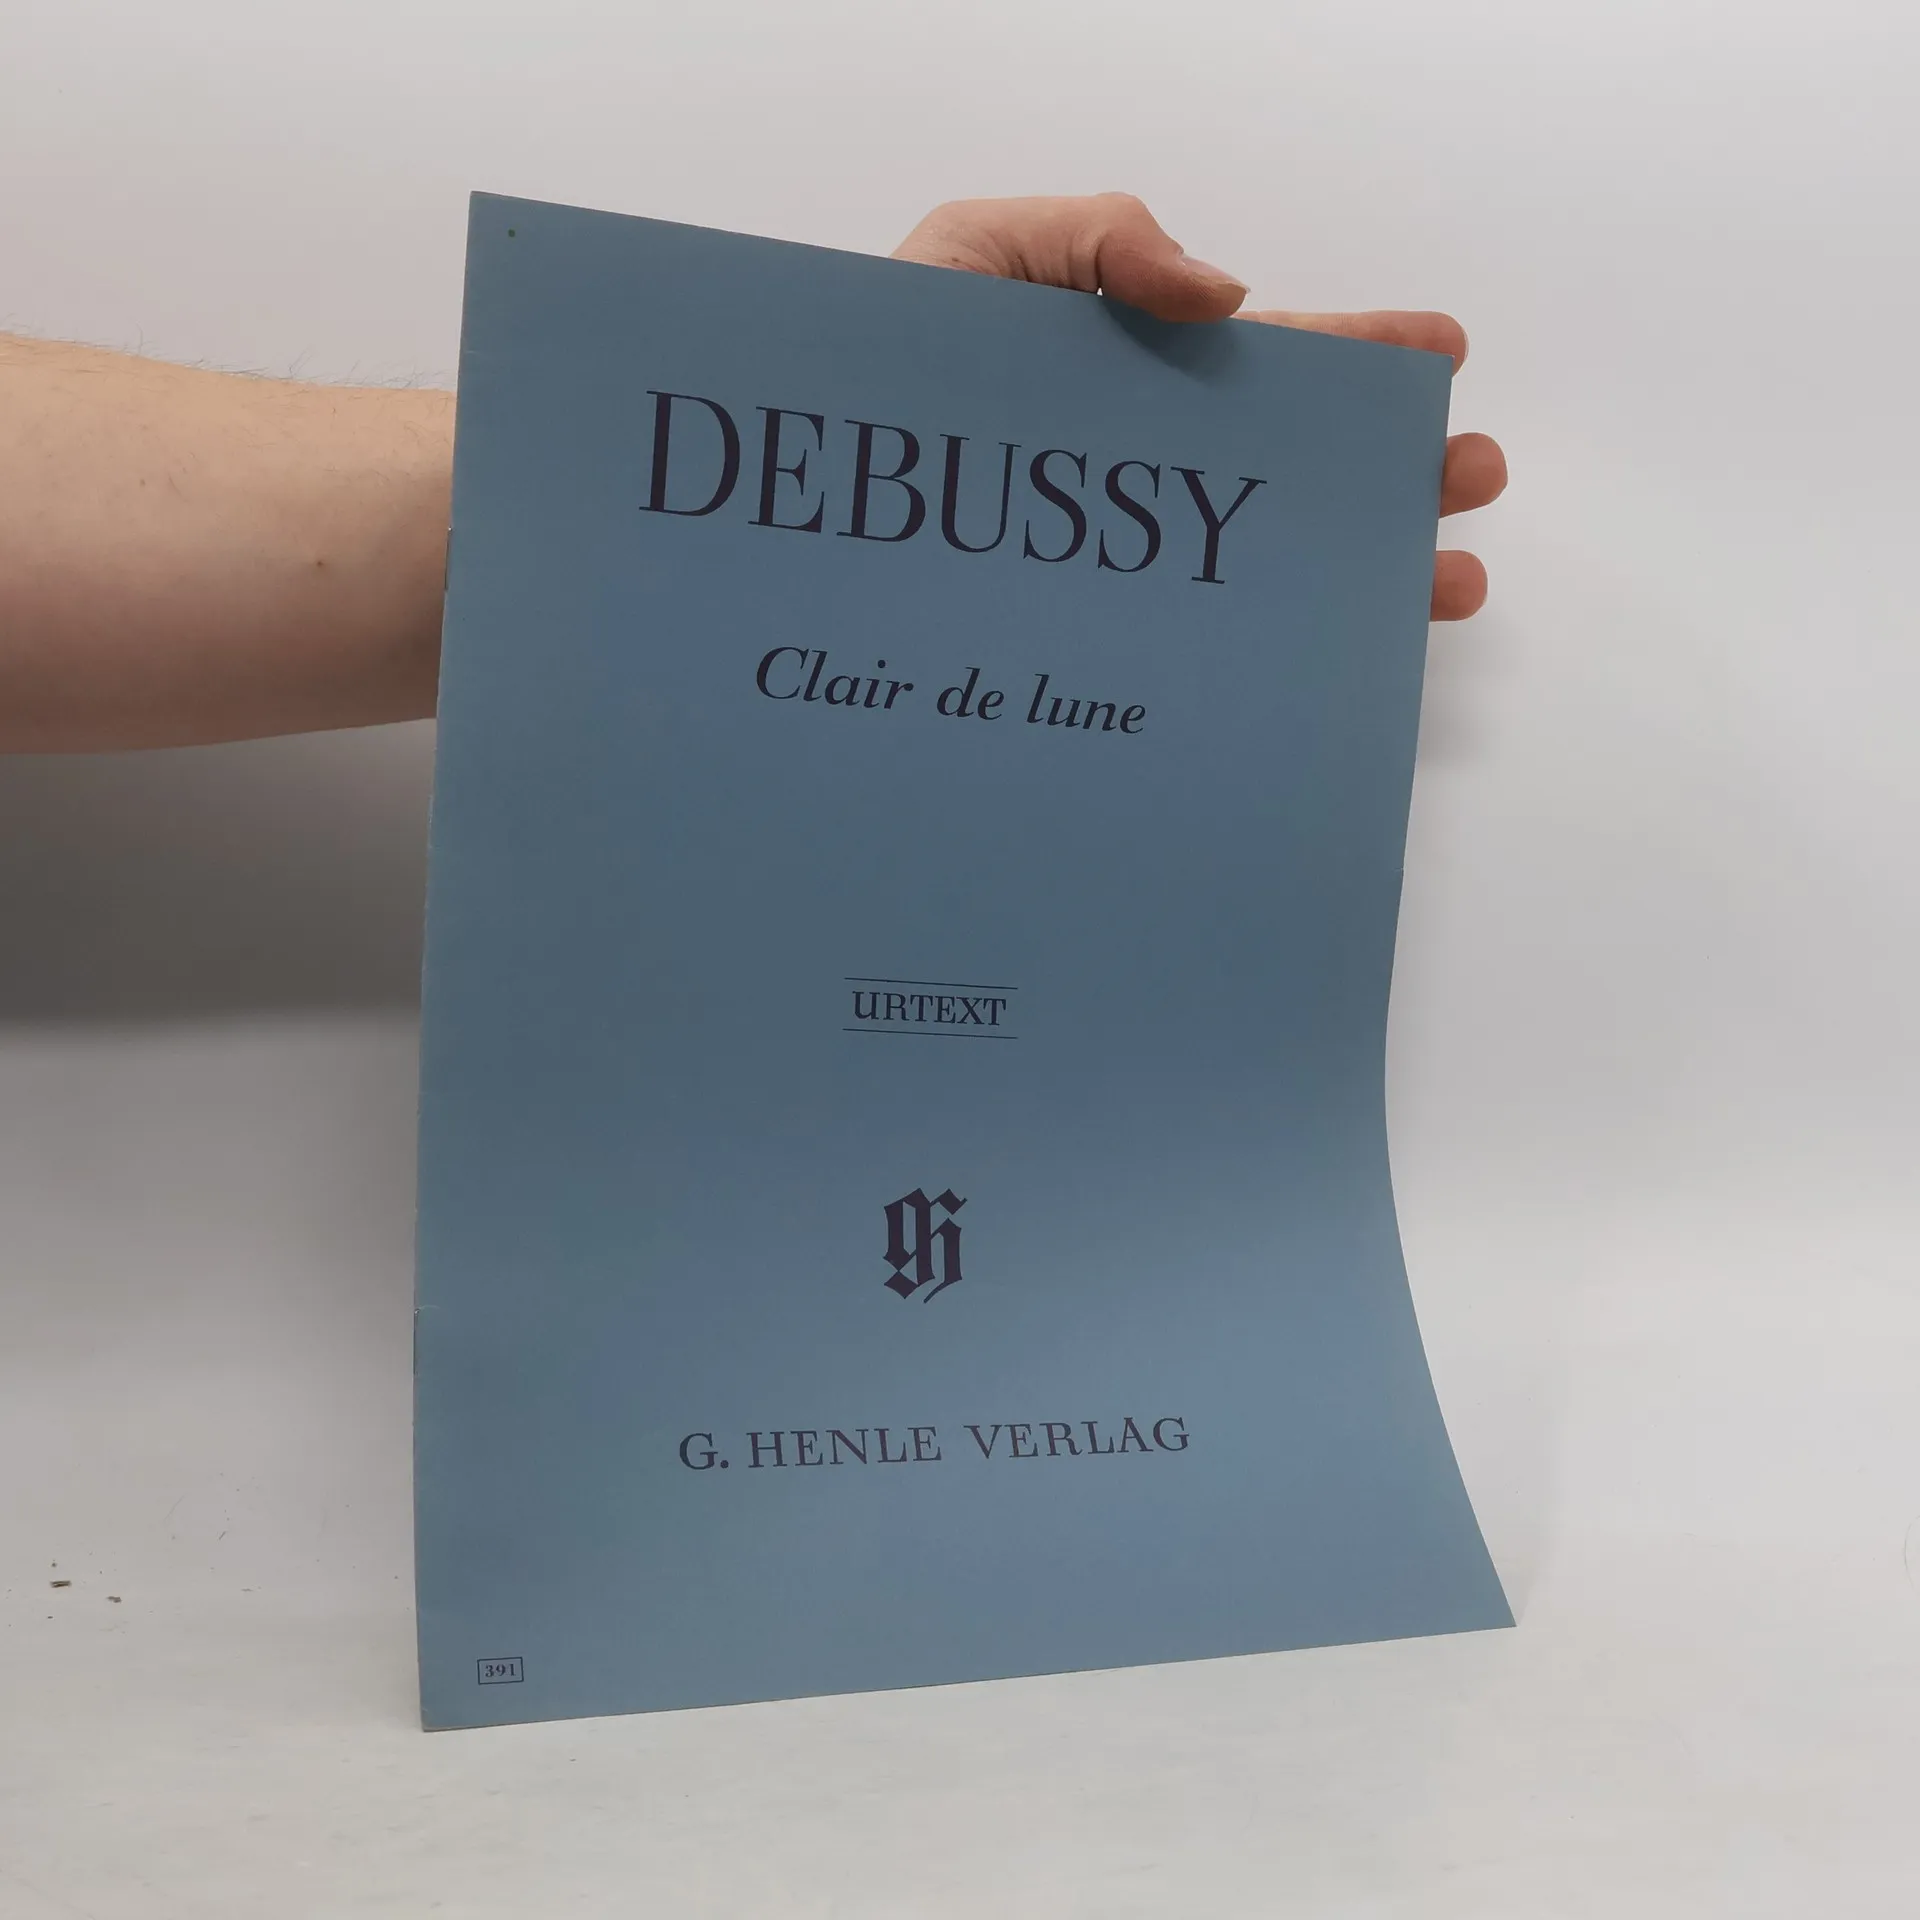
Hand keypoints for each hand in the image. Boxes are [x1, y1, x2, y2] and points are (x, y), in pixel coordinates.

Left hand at [893, 194, 1504, 620]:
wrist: (787, 478)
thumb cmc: (877, 350)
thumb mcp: (985, 248)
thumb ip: (1105, 237)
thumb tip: (1229, 300)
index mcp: (1129, 375)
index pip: (1264, 368)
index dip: (1354, 360)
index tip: (1439, 358)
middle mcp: (1138, 471)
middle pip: (1285, 473)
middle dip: (1389, 473)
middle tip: (1471, 475)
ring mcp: (1116, 558)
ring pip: (1255, 569)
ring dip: (1357, 572)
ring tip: (1444, 587)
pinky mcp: (1083, 629)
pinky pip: (1183, 650)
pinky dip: (1259, 664)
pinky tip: (1319, 677)